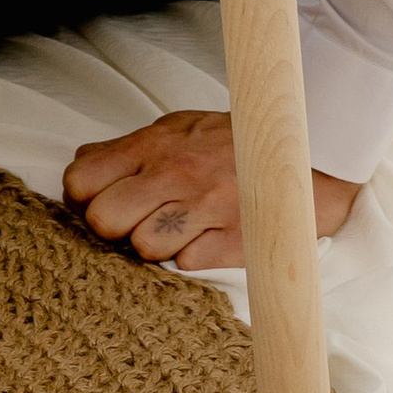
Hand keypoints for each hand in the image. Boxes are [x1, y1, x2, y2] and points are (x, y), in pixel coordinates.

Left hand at [64, 110, 360, 272]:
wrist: (311, 155)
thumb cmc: (236, 143)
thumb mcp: (177, 127)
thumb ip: (129, 148)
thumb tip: (83, 163)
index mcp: (154, 145)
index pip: (80, 181)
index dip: (81, 200)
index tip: (98, 203)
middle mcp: (175, 175)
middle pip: (103, 221)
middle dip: (111, 229)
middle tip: (134, 223)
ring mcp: (207, 209)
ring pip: (142, 249)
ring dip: (153, 247)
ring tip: (176, 230)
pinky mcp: (236, 240)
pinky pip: (186, 264)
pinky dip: (191, 258)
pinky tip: (206, 239)